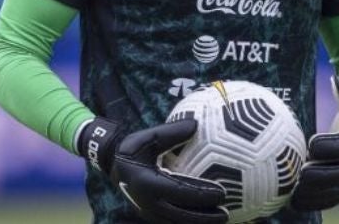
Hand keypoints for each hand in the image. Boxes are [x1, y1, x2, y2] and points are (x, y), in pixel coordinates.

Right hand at [78, 117, 226, 223]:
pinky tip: (205, 219)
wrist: (112, 166)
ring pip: (177, 223)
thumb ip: (171, 132)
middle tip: (226, 213)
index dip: (202, 195)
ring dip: (199, 223)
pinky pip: (172, 222)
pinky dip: (189, 222)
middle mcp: (148, 202)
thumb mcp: (147, 137)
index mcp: (148, 182)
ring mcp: (148, 212)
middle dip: (205, 216)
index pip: (180, 192)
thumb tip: (195, 124)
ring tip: (221, 219)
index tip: (222, 193)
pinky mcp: (150, 216)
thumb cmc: (133, 149)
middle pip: (182, 215)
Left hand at [290, 76, 338, 210]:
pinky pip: (329, 200)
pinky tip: (292, 202)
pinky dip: (312, 203)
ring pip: (336, 191)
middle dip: (322, 175)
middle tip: (301, 172)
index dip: (332, 146)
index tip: (311, 142)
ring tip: (294, 190)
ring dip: (315, 193)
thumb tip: (336, 78)